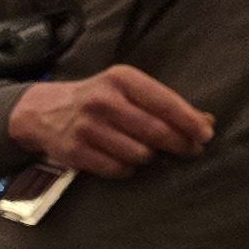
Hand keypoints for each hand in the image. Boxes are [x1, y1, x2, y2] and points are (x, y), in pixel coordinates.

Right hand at [7, 65, 211, 177]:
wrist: (42, 111)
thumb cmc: (97, 98)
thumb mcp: (126, 89)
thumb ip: (162, 103)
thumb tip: (205, 122)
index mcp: (121, 79)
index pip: (165, 103)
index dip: (190, 122)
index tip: (206, 135)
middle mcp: (103, 101)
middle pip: (156, 132)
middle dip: (179, 144)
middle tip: (190, 150)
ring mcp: (87, 127)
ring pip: (139, 154)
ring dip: (148, 156)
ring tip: (144, 150)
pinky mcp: (75, 151)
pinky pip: (117, 169)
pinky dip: (126, 168)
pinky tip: (122, 160)